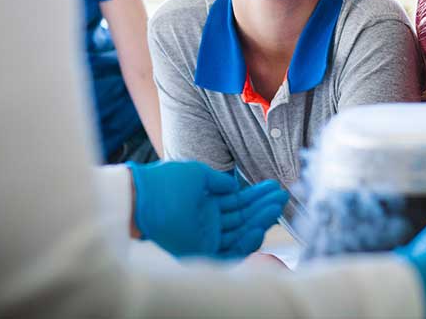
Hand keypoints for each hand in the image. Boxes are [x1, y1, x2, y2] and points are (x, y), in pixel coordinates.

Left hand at [129, 161, 287, 257]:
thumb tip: (235, 187)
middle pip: (243, 217)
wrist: (144, 196)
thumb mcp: (199, 175)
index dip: (256, 196)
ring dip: (260, 220)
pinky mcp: (202, 251)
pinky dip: (246, 241)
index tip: (274, 187)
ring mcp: (206, 237)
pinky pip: (230, 250)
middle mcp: (208, 222)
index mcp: (206, 204)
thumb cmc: (166, 181)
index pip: (237, 203)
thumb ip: (219, 182)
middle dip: (263, 206)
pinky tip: (260, 227)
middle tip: (282, 196)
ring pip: (240, 232)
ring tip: (277, 206)